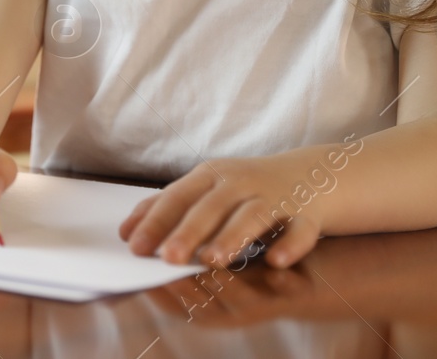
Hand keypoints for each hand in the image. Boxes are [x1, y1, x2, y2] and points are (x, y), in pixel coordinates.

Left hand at [118, 152, 325, 268]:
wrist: (310, 175)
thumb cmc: (244, 188)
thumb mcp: (205, 189)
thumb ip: (167, 208)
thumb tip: (126, 232)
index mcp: (210, 175)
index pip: (178, 197)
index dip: (156, 221)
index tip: (134, 246)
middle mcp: (240, 183)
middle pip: (211, 207)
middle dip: (187, 232)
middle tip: (167, 258)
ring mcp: (274, 196)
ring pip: (252, 216)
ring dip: (232, 237)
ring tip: (212, 260)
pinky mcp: (305, 214)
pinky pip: (300, 230)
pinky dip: (290, 245)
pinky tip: (276, 260)